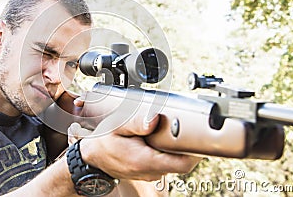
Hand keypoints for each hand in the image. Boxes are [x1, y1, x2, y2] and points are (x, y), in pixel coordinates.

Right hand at [78, 106, 200, 180]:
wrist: (92, 157)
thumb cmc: (103, 142)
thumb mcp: (116, 126)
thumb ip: (136, 122)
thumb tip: (154, 119)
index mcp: (144, 160)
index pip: (182, 163)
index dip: (196, 152)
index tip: (200, 138)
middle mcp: (149, 171)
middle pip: (181, 162)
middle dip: (187, 146)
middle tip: (188, 128)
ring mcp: (149, 173)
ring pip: (174, 163)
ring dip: (177, 150)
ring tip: (174, 132)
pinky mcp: (147, 172)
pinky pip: (165, 163)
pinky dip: (168, 153)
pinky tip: (161, 140)